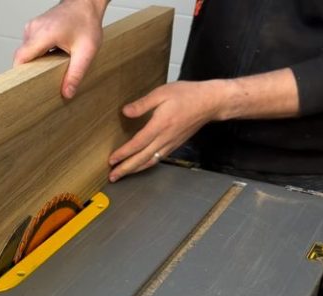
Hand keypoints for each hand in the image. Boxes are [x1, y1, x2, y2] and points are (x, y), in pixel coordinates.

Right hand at [13, 0, 107, 98]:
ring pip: (26, 53)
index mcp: (43, 34)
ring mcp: (32, 27)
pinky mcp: (33, 28)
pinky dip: (38, 54)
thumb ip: (76, 74)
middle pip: (23, 57)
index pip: (20, 58)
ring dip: (37, 62)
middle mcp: (33, 29)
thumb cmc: (87, 23)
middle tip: (46, 79)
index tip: (26, 86)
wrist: (86, 4)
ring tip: (52, 65)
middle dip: (32, 71)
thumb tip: (67, 93)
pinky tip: (52, 56)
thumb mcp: (86, 52)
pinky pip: (30, 46)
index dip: (20, 75)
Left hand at [108, 80, 228, 181]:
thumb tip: (126, 112)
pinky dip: (147, 165)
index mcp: (160, 125)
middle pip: (142, 158)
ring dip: (135, 170)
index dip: (123, 153)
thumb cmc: (188, 95)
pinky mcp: (175, 144)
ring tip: (123, 175)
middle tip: (113, 177)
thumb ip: (143, 104)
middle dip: (126, 169)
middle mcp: (165, 138)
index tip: (112, 160)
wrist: (210, 102)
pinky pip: (158, 158)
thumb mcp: (162, 93)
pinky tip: (140, 166)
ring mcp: (171, 143)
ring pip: (150, 161)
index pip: (138, 144)